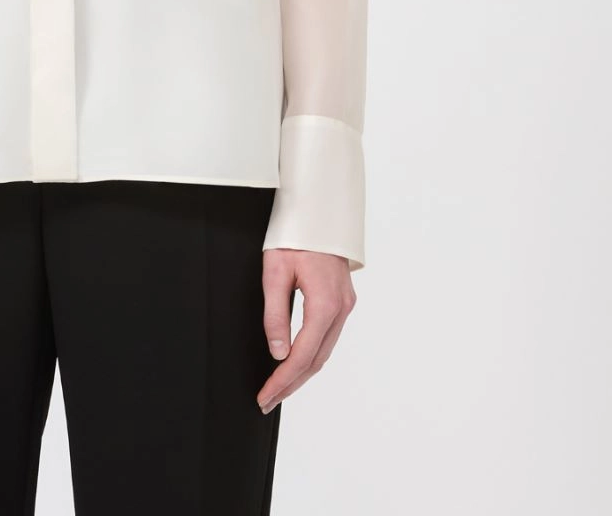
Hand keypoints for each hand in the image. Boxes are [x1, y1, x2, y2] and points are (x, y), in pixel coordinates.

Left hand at [257, 248, 356, 412]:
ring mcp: (346, 305)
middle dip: (291, 384)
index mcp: (325, 304)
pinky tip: (297, 362)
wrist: (318, 210)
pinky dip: (312, 354)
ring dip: (302, 372)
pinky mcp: (343, 299)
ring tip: (279, 388)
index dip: (282, 380)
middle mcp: (341, 308)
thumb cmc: (294, 234)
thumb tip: (278, 353)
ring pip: (324, 351)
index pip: (302, 355)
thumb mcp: (275, 270)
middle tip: (267, 401)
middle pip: (316, 360)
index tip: (265, 396)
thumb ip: (275, 314)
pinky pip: (328, 336)